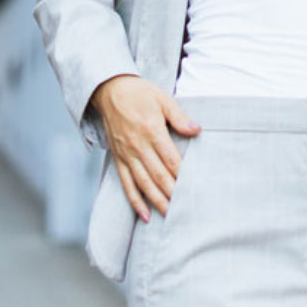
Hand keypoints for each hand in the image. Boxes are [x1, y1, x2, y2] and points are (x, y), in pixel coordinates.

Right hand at [90, 75, 200, 222]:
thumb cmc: (139, 93)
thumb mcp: (163, 98)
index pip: (170, 159)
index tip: (193, 187)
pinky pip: (126, 184)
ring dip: (157, 201)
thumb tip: (196, 130)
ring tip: (170, 215)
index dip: (182, 175)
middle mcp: (138, 146)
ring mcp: (127, 155)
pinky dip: (135, 201)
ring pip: (143, 184)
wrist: (110, 90)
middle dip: (172, 193)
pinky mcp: (118, 159)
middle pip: (158, 175)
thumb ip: (179, 117)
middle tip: (186, 208)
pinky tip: (145, 215)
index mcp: (151, 130)